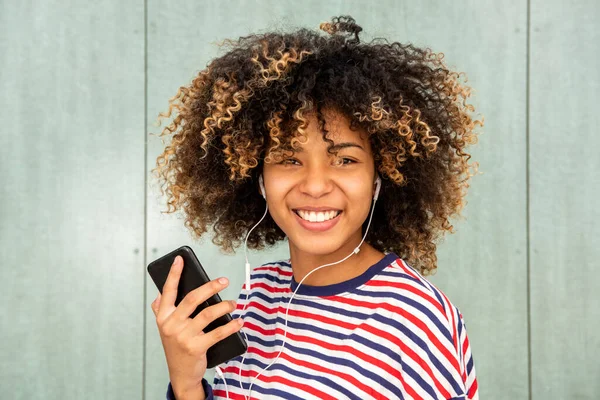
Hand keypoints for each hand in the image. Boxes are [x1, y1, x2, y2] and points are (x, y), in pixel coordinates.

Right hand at [150, 255, 242, 399]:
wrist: (180, 374)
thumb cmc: (176, 346)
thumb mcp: (165, 327)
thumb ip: (161, 309)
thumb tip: (160, 292)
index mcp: (163, 316)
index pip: (168, 290)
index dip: (174, 274)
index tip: (181, 259)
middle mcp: (171, 325)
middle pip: (192, 298)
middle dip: (210, 287)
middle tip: (224, 281)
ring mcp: (183, 337)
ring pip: (207, 314)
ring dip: (224, 306)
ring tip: (232, 303)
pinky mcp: (196, 347)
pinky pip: (217, 333)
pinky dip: (230, 326)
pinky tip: (238, 321)